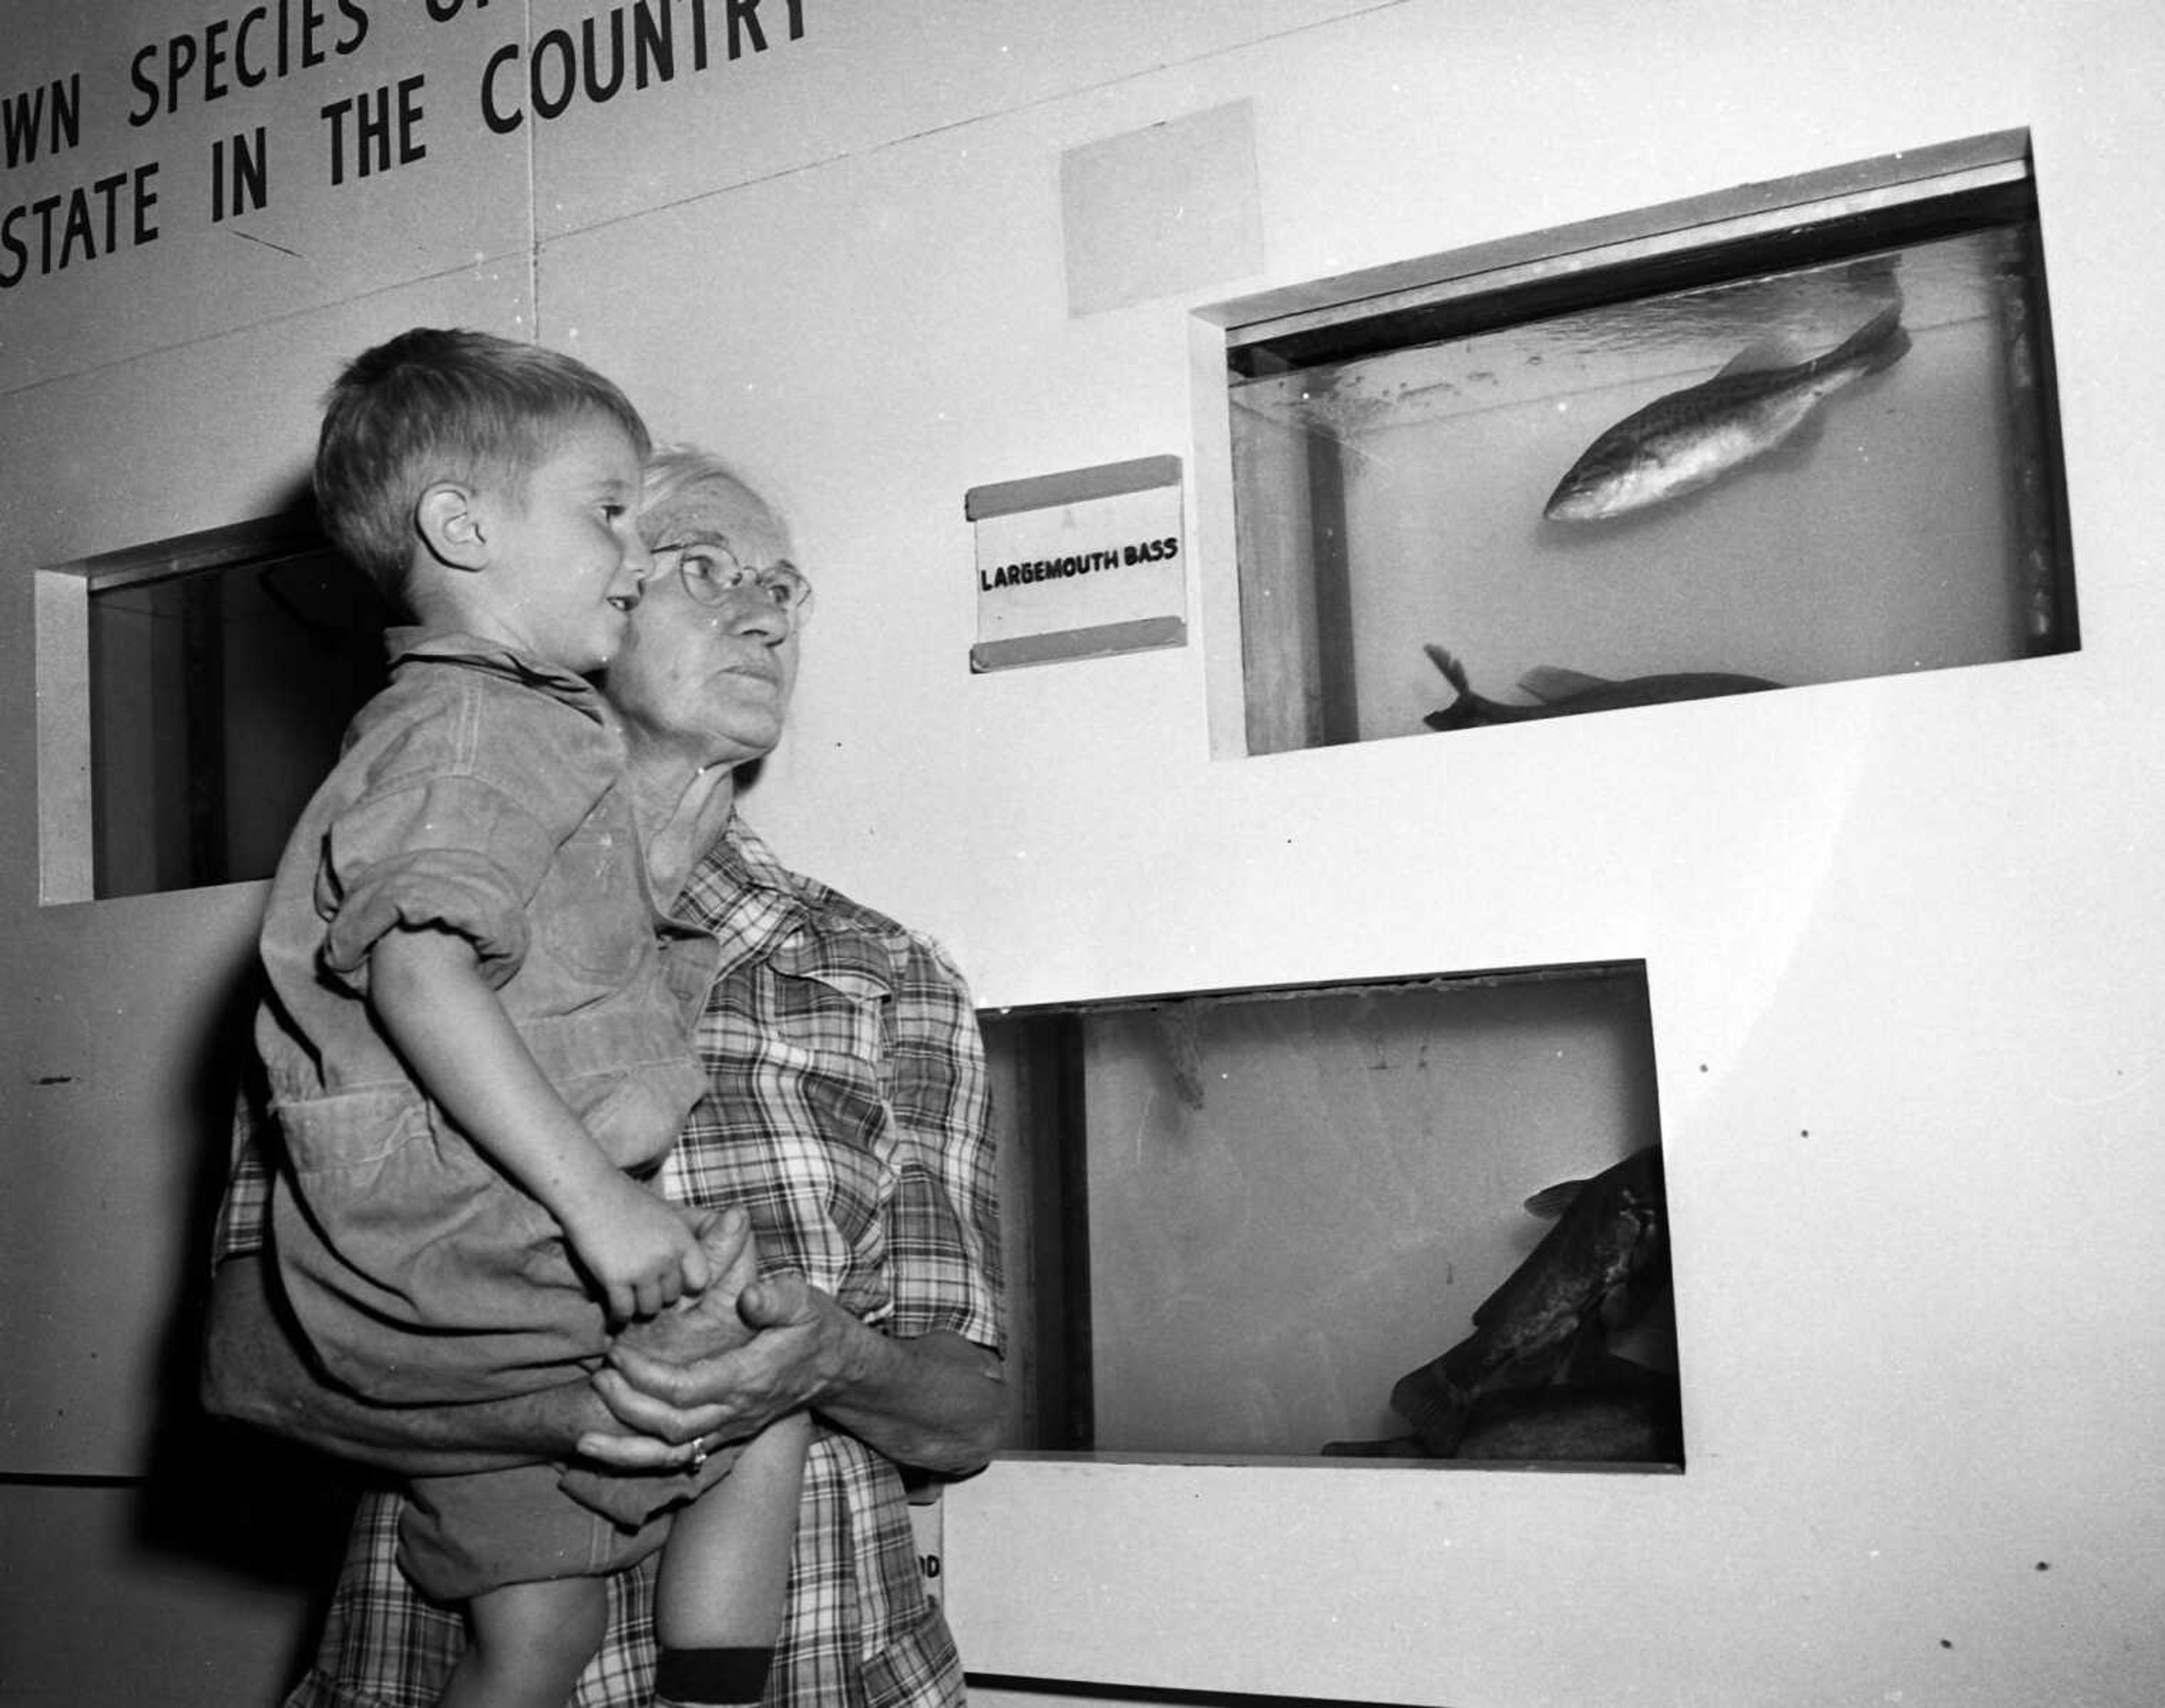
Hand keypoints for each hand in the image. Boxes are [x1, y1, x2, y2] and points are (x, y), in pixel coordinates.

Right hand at [562, 1172, 713, 1322]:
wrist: (590, 1192)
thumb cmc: (625, 1199)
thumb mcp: (664, 1215)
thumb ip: (676, 1241)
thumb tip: (683, 1266)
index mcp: (682, 1239)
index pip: (700, 1279)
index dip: (687, 1285)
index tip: (673, 1286)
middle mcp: (666, 1256)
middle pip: (672, 1296)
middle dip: (659, 1295)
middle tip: (643, 1293)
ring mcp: (641, 1269)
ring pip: (650, 1308)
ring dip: (639, 1308)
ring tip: (630, 1304)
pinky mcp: (615, 1279)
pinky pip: (624, 1311)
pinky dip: (618, 1318)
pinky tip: (614, 1319)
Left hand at [576, 1271, 839, 1470]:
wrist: (838, 1367)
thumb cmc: (816, 1327)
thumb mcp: (804, 1299)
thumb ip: (777, 1298)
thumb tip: (749, 1298)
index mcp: (750, 1377)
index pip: (686, 1387)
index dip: (646, 1376)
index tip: (618, 1352)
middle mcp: (737, 1410)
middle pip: (672, 1427)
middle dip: (628, 1407)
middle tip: (600, 1377)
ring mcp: (731, 1428)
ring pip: (672, 1455)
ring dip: (627, 1451)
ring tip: (585, 1438)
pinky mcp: (726, 1434)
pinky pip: (680, 1457)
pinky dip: (643, 1459)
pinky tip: (612, 1451)